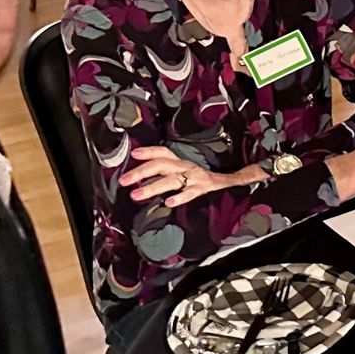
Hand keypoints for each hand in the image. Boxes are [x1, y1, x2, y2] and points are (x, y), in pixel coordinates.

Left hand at [121, 146, 247, 207]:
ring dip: (152, 187)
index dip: (148, 151)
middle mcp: (186, 167)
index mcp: (180, 163)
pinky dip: (181, 196)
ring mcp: (195, 177)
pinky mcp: (204, 188)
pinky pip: (191, 192)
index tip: (133, 153)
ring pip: (171, 180)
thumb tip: (140, 175)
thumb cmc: (200, 179)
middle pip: (161, 164)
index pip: (163, 152)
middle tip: (124, 180)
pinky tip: (170, 202)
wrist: (229, 182)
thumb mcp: (183, 171)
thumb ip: (165, 172)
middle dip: (141, 171)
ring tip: (136, 195)